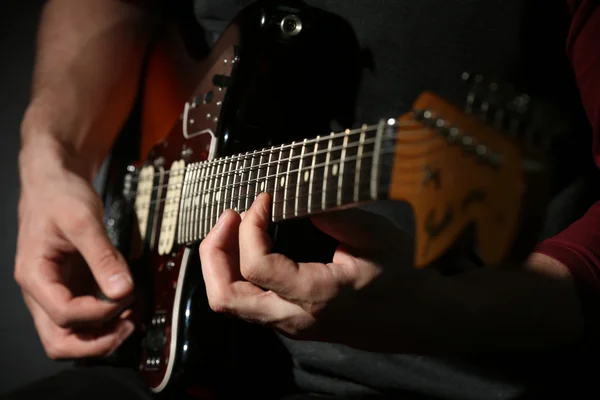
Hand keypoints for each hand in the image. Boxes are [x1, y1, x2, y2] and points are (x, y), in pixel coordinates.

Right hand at [14, 139, 134, 359]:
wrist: (54, 182)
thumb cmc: (60, 196)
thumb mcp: (83, 221)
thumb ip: (103, 257)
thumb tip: (123, 290)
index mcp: (35, 275)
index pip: (64, 314)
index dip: (99, 312)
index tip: (125, 295)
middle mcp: (40, 291)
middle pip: (59, 341)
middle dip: (96, 341)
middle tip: (128, 325)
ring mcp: (55, 291)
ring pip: (70, 335)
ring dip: (102, 335)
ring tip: (131, 316)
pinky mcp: (71, 287)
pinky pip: (84, 318)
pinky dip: (106, 320)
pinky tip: (127, 306)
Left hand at [199, 193, 413, 347]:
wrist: (408, 317)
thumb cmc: (396, 275)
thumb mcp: (375, 236)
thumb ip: (334, 214)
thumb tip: (293, 192)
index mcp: (316, 295)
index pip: (257, 266)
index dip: (251, 226)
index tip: (265, 198)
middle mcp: (293, 316)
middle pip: (225, 297)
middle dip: (214, 251)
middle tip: (230, 215)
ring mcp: (286, 323)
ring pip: (228, 302)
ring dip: (219, 262)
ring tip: (233, 226)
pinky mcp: (284, 320)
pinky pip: (242, 300)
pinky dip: (232, 269)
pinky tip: (246, 242)